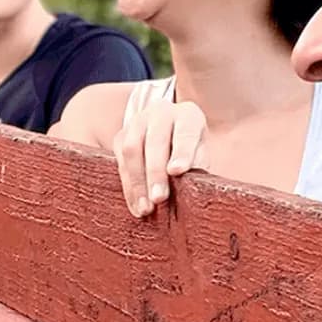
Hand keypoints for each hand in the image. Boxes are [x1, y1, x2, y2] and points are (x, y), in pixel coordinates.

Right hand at [112, 100, 208, 217]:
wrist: (170, 130)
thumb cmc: (191, 147)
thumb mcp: (201, 151)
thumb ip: (197, 163)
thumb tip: (190, 183)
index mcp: (188, 115)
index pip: (185, 132)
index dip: (181, 152)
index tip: (177, 171)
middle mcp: (161, 113)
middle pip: (155, 142)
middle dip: (155, 173)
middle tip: (159, 198)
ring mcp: (138, 122)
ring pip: (132, 150)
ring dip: (137, 182)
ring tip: (145, 208)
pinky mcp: (121, 135)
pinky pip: (120, 160)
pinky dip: (128, 186)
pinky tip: (135, 205)